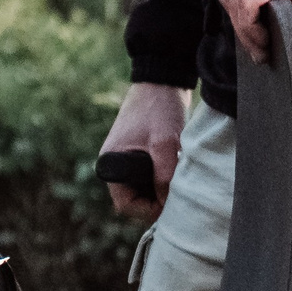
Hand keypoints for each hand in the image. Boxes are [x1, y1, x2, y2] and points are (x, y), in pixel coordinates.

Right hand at [100, 82, 188, 221]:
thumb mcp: (164, 142)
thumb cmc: (159, 108)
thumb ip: (164, 174)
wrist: (163, 80)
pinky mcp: (142, 154)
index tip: (169, 206)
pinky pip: (152, 177)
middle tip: (178, 196)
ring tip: (179, 180)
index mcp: (112, 164)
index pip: (125, 205)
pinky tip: (179, 170)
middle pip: (135, 199)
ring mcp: (129, 160)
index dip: (147, 210)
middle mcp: (117, 165)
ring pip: (146, 189)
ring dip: (162, 189)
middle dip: (157, 201)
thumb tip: (168, 203)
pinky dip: (165, 178)